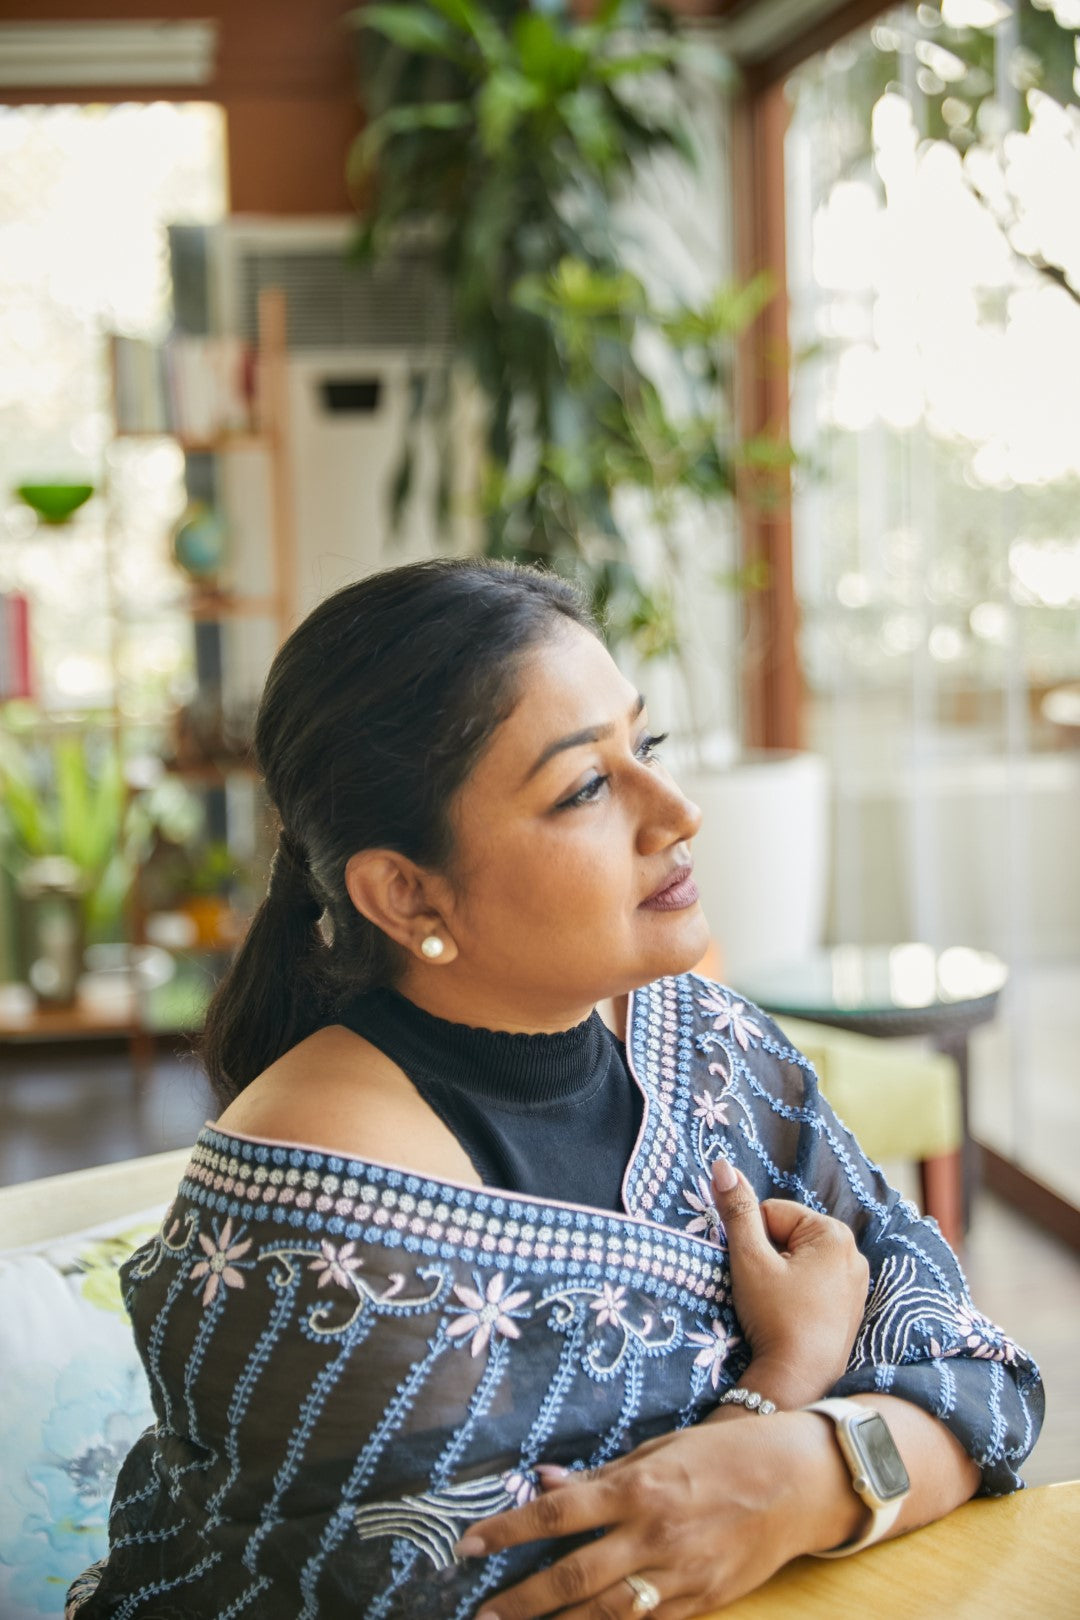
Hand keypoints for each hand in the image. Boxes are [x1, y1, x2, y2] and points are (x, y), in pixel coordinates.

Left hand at [456, 1412, 856, 1619]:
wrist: (801, 1481)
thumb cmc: (728, 1452)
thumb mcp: (662, 1447)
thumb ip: (603, 1471)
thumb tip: (545, 1481)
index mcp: (640, 1486)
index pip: (558, 1514)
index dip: (507, 1531)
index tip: (468, 1546)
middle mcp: (655, 1534)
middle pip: (572, 1578)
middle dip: (521, 1600)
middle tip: (482, 1613)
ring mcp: (681, 1575)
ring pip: (606, 1615)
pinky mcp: (704, 1603)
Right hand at [709, 1158, 868, 1406]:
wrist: (799, 1381)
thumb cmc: (776, 1317)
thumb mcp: (750, 1260)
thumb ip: (737, 1210)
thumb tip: (722, 1166)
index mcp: (834, 1234)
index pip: (773, 1213)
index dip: (753, 1241)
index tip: (757, 1273)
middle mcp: (854, 1253)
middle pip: (789, 1235)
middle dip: (770, 1258)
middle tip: (767, 1292)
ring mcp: (856, 1283)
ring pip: (800, 1261)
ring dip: (782, 1276)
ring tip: (779, 1307)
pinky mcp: (852, 1308)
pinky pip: (815, 1283)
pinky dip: (798, 1294)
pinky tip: (793, 1317)